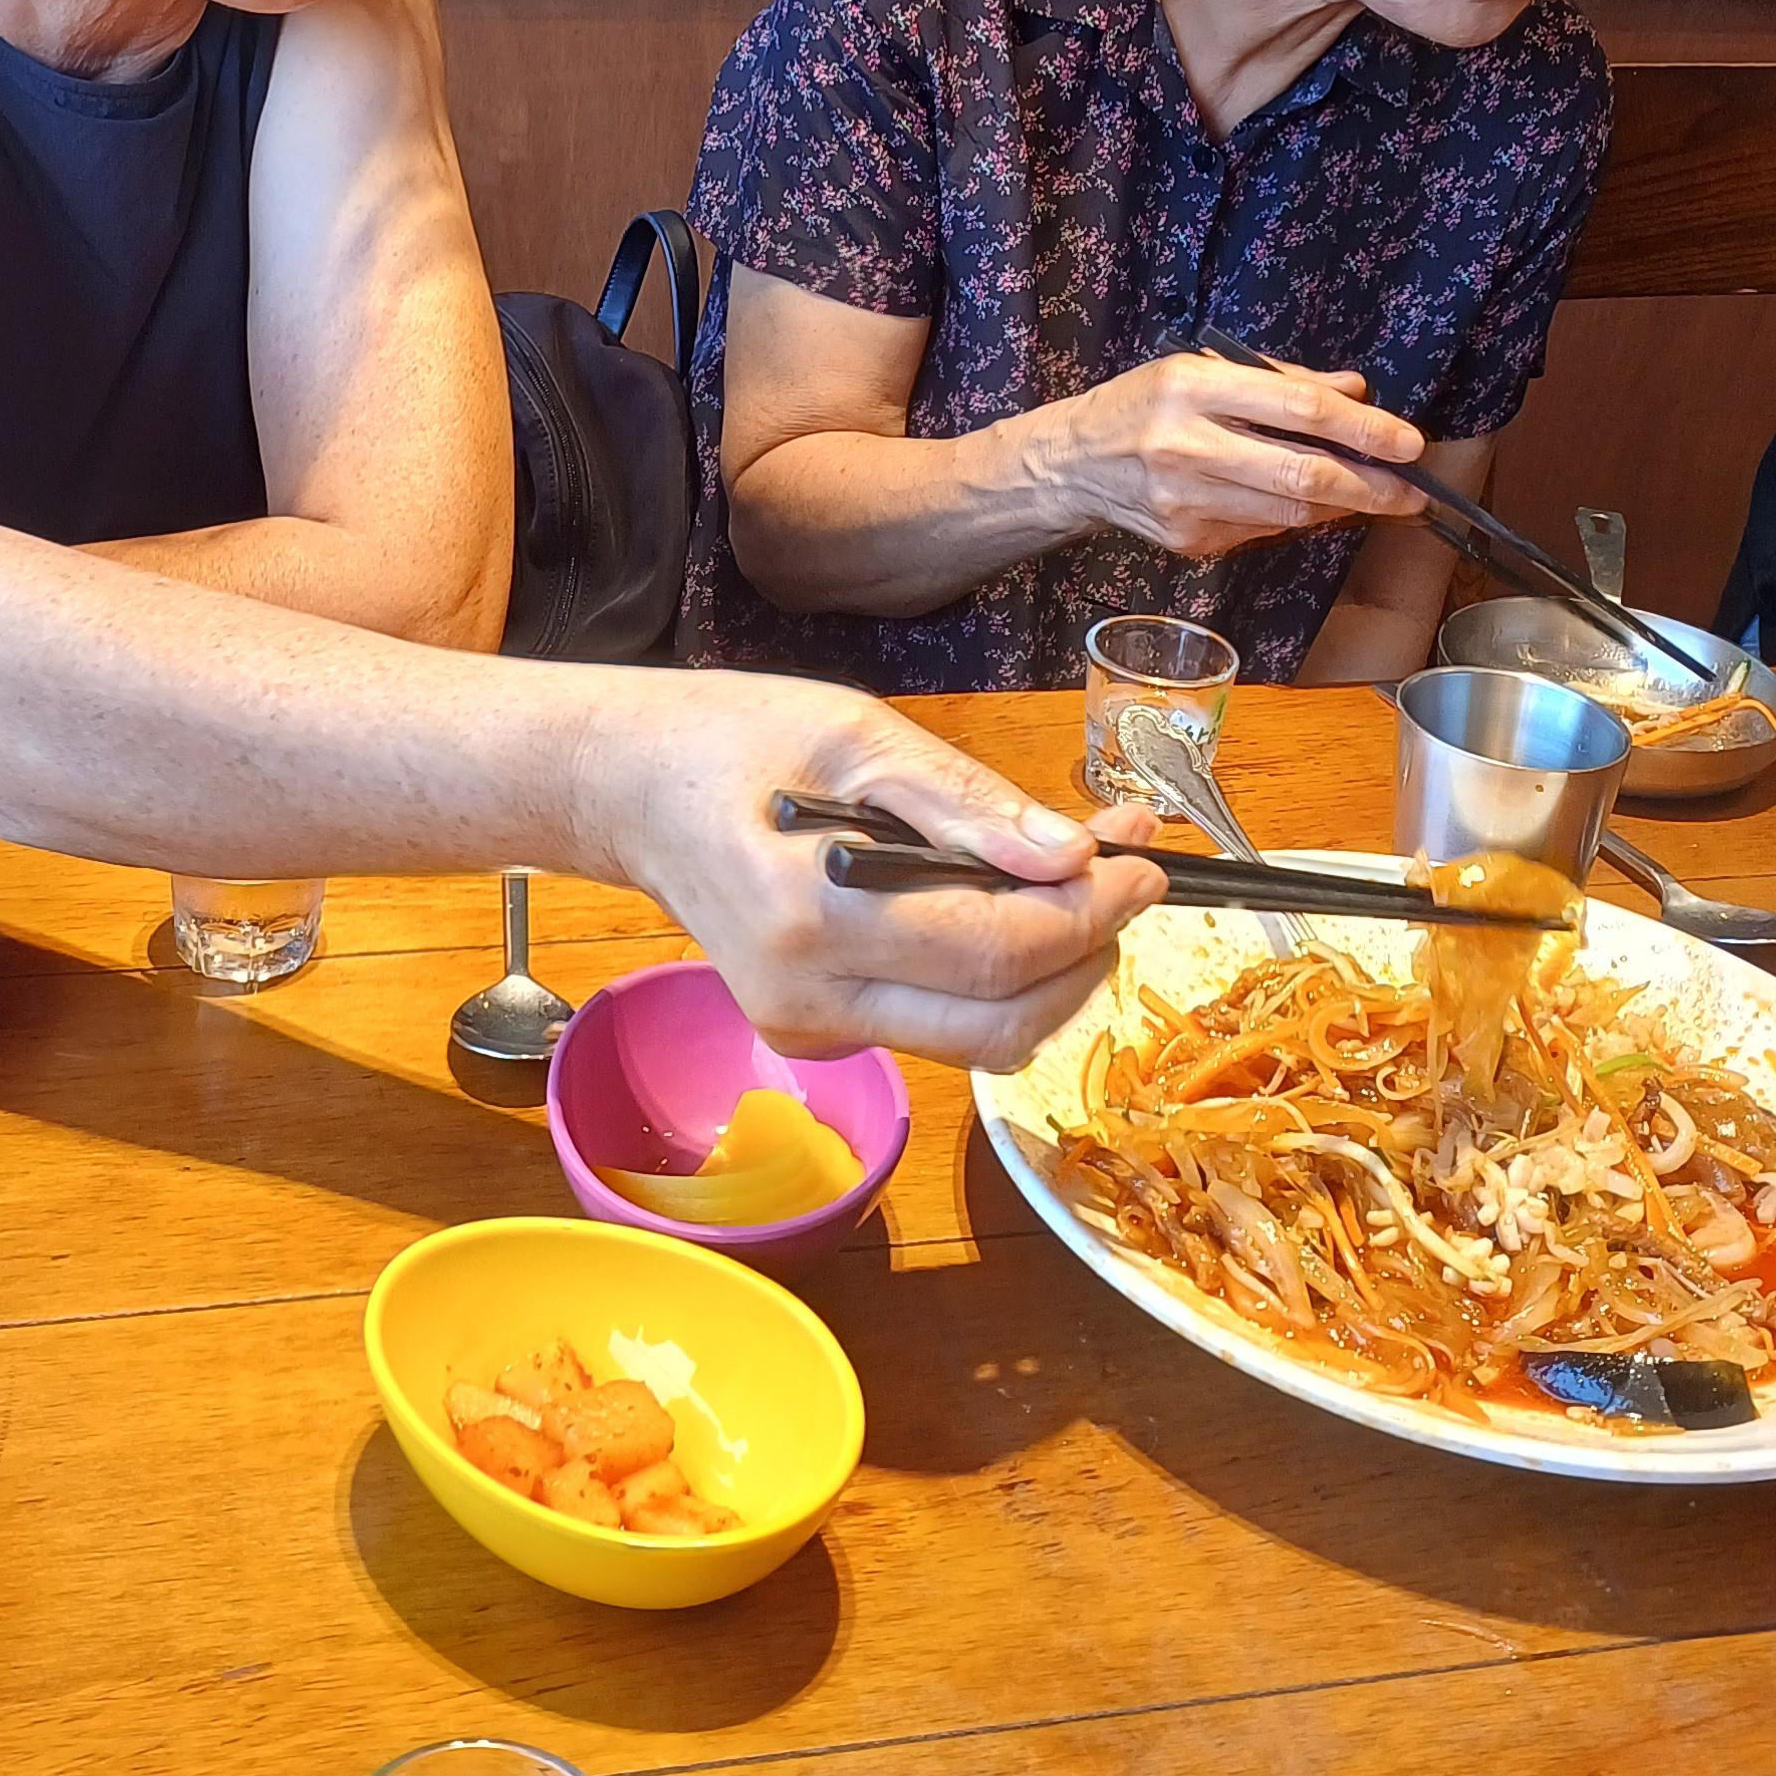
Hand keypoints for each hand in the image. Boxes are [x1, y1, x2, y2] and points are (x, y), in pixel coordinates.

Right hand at [592, 673, 1163, 1065]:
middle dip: (1089, 953)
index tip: (1145, 860)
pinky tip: (1010, 906)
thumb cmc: (732, 742)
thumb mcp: (850, 733)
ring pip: (983, 1042)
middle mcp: (811, 1002)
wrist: (629, 793)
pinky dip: (1000, 979)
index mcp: (813, 920)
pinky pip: (942, 1028)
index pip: (996, 951)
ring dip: (1054, 971)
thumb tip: (1067, 855)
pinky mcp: (818, 1038)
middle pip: (1004, 1024)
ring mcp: (811, 1033)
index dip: (1093, 912)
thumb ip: (960, 801)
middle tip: (1125, 872)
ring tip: (1080, 880)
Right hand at [1046, 349, 1428, 561]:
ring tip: (1377, 496)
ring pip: (1290, 512)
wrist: (1074, 464)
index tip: (1408, 441)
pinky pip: (1263, 530)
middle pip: (1301, 474)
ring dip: (1343, 506)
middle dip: (1370, 486)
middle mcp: (1186, 445)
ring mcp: (1186, 501)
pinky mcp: (1189, 540)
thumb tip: (1355, 392)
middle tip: (1413, 492)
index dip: (1363, 428)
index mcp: (1192, 388)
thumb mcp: (1202, 370)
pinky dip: (1295, 516)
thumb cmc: (1144, 404)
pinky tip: (1306, 503)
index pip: (1298, 409)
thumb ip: (1281, 381)